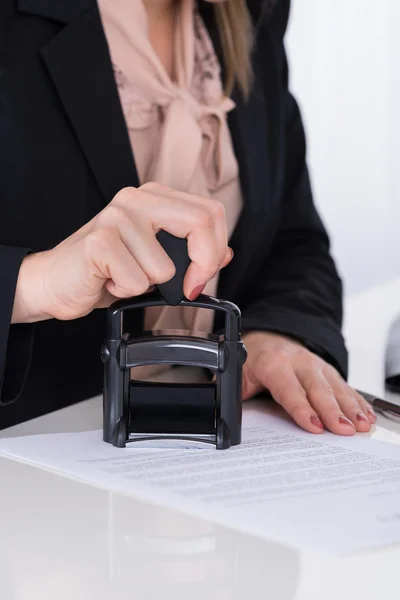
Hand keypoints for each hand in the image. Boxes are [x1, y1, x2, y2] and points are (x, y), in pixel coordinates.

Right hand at [12, 182, 231, 322]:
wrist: (55, 281)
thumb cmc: (105, 270)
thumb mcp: (155, 259)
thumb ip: (190, 252)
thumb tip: (226, 253)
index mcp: (154, 198)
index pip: (210, 212)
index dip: (217, 249)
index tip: (202, 275)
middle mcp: (136, 199)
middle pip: (201, 223)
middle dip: (203, 266)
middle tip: (187, 287)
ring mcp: (116, 217)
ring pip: (166, 267)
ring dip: (148, 285)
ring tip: (125, 276)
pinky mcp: (99, 242)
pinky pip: (137, 281)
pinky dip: (125, 291)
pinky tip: (108, 280)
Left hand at [241, 331, 376, 434]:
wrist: (268, 336)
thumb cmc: (253, 359)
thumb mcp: (239, 373)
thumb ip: (234, 393)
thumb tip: (223, 415)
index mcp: (273, 364)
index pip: (288, 389)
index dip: (302, 409)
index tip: (313, 426)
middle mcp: (298, 362)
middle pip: (317, 389)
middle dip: (332, 410)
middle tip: (344, 430)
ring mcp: (315, 365)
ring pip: (335, 386)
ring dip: (350, 407)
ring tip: (362, 425)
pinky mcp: (327, 370)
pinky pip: (344, 385)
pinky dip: (357, 401)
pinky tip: (366, 415)